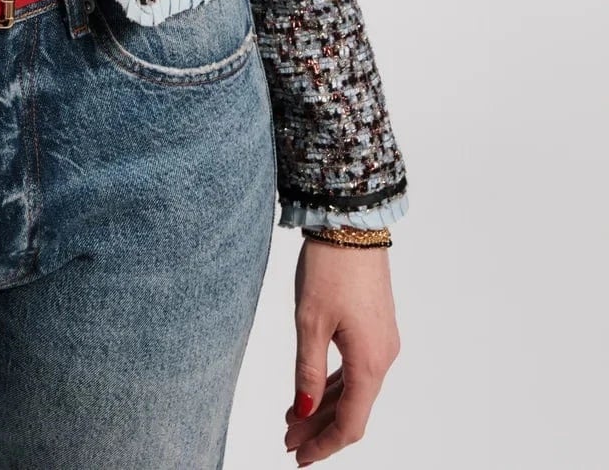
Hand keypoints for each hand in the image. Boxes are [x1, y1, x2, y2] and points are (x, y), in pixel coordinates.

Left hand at [284, 238, 400, 463]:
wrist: (351, 224)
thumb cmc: (330, 269)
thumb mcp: (309, 322)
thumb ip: (306, 371)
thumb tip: (302, 412)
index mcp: (369, 363)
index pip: (350, 423)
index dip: (324, 445)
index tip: (299, 458)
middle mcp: (383, 357)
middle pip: (352, 409)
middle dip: (318, 428)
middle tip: (286, 440)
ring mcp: (382, 342)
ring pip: (353, 389)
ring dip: (323, 406)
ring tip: (291, 419)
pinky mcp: (376, 327)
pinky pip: (356, 368)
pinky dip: (333, 383)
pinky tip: (310, 390)